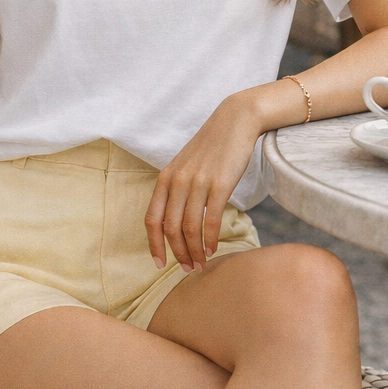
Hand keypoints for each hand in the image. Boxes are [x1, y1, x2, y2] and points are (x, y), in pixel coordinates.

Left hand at [145, 95, 261, 273]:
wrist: (236, 120)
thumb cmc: (212, 145)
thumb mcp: (186, 164)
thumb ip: (177, 188)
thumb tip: (175, 220)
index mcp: (166, 177)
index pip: (152, 219)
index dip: (154, 245)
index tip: (159, 263)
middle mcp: (178, 181)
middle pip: (170, 229)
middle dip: (177, 254)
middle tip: (188, 268)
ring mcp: (198, 182)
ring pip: (189, 228)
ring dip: (194, 250)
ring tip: (201, 262)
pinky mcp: (219, 184)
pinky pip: (210, 220)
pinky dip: (210, 238)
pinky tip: (214, 248)